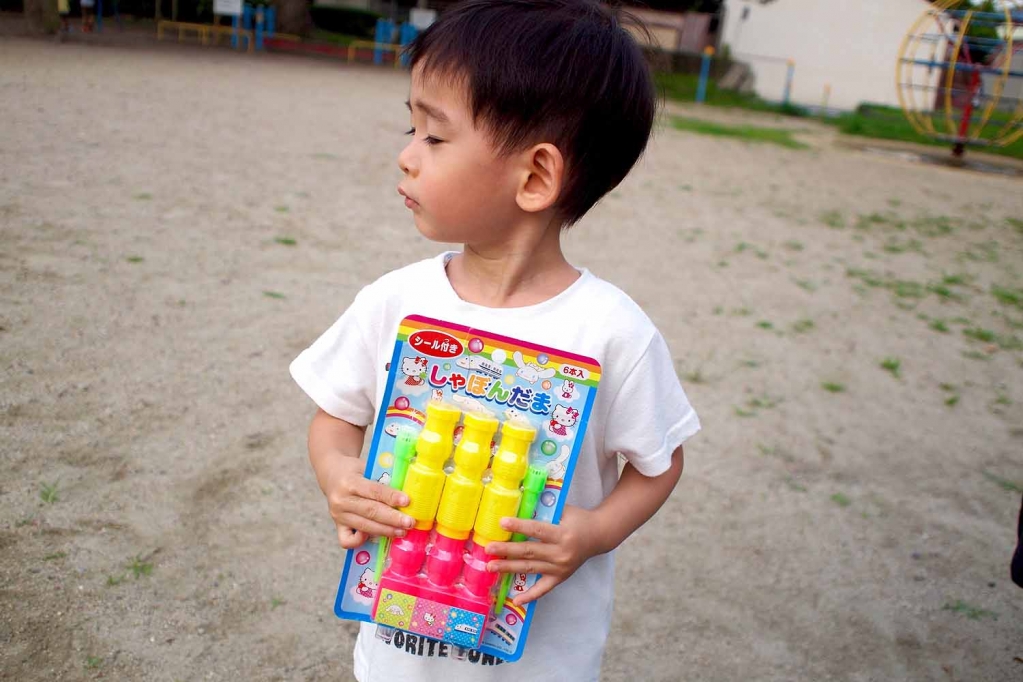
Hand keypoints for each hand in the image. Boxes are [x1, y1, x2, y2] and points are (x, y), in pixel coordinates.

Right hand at [322, 455, 414, 548]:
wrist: (332, 474)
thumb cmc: (355, 471)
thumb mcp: (367, 467)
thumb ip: (383, 478)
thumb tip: (408, 492)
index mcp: (349, 481)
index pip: (373, 491)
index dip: (391, 497)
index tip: (407, 502)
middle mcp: (341, 500)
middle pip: (370, 512)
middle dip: (393, 519)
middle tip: (410, 522)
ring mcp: (337, 515)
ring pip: (364, 526)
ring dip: (385, 531)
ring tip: (402, 531)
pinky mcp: (337, 526)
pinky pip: (347, 540)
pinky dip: (361, 541)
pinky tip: (375, 536)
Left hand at [484, 504, 604, 605]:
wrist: (598, 536)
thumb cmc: (578, 519)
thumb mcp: (565, 510)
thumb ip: (545, 509)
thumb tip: (519, 501)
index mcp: (562, 534)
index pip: (537, 530)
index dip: (519, 526)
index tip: (502, 523)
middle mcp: (561, 553)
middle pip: (529, 551)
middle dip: (507, 550)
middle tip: (489, 548)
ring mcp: (560, 568)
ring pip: (531, 569)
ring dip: (509, 568)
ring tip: (492, 566)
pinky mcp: (560, 577)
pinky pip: (543, 589)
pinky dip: (530, 596)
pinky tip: (516, 600)